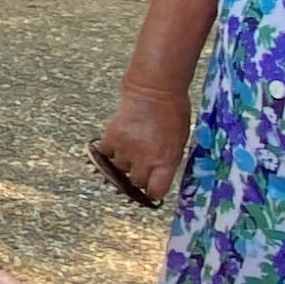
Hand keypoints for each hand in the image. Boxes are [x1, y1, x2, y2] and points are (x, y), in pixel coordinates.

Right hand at [91, 87, 189, 207]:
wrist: (154, 90)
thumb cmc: (174, 113)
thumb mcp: (179, 142)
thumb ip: (167, 162)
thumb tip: (156, 178)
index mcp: (165, 161)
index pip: (155, 192)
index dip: (153, 194)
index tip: (152, 192)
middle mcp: (144, 158)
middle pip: (135, 183)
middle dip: (138, 179)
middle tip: (141, 169)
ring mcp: (125, 149)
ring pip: (119, 170)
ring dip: (123, 165)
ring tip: (130, 151)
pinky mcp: (111, 138)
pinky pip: (105, 155)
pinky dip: (108, 154)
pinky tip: (116, 147)